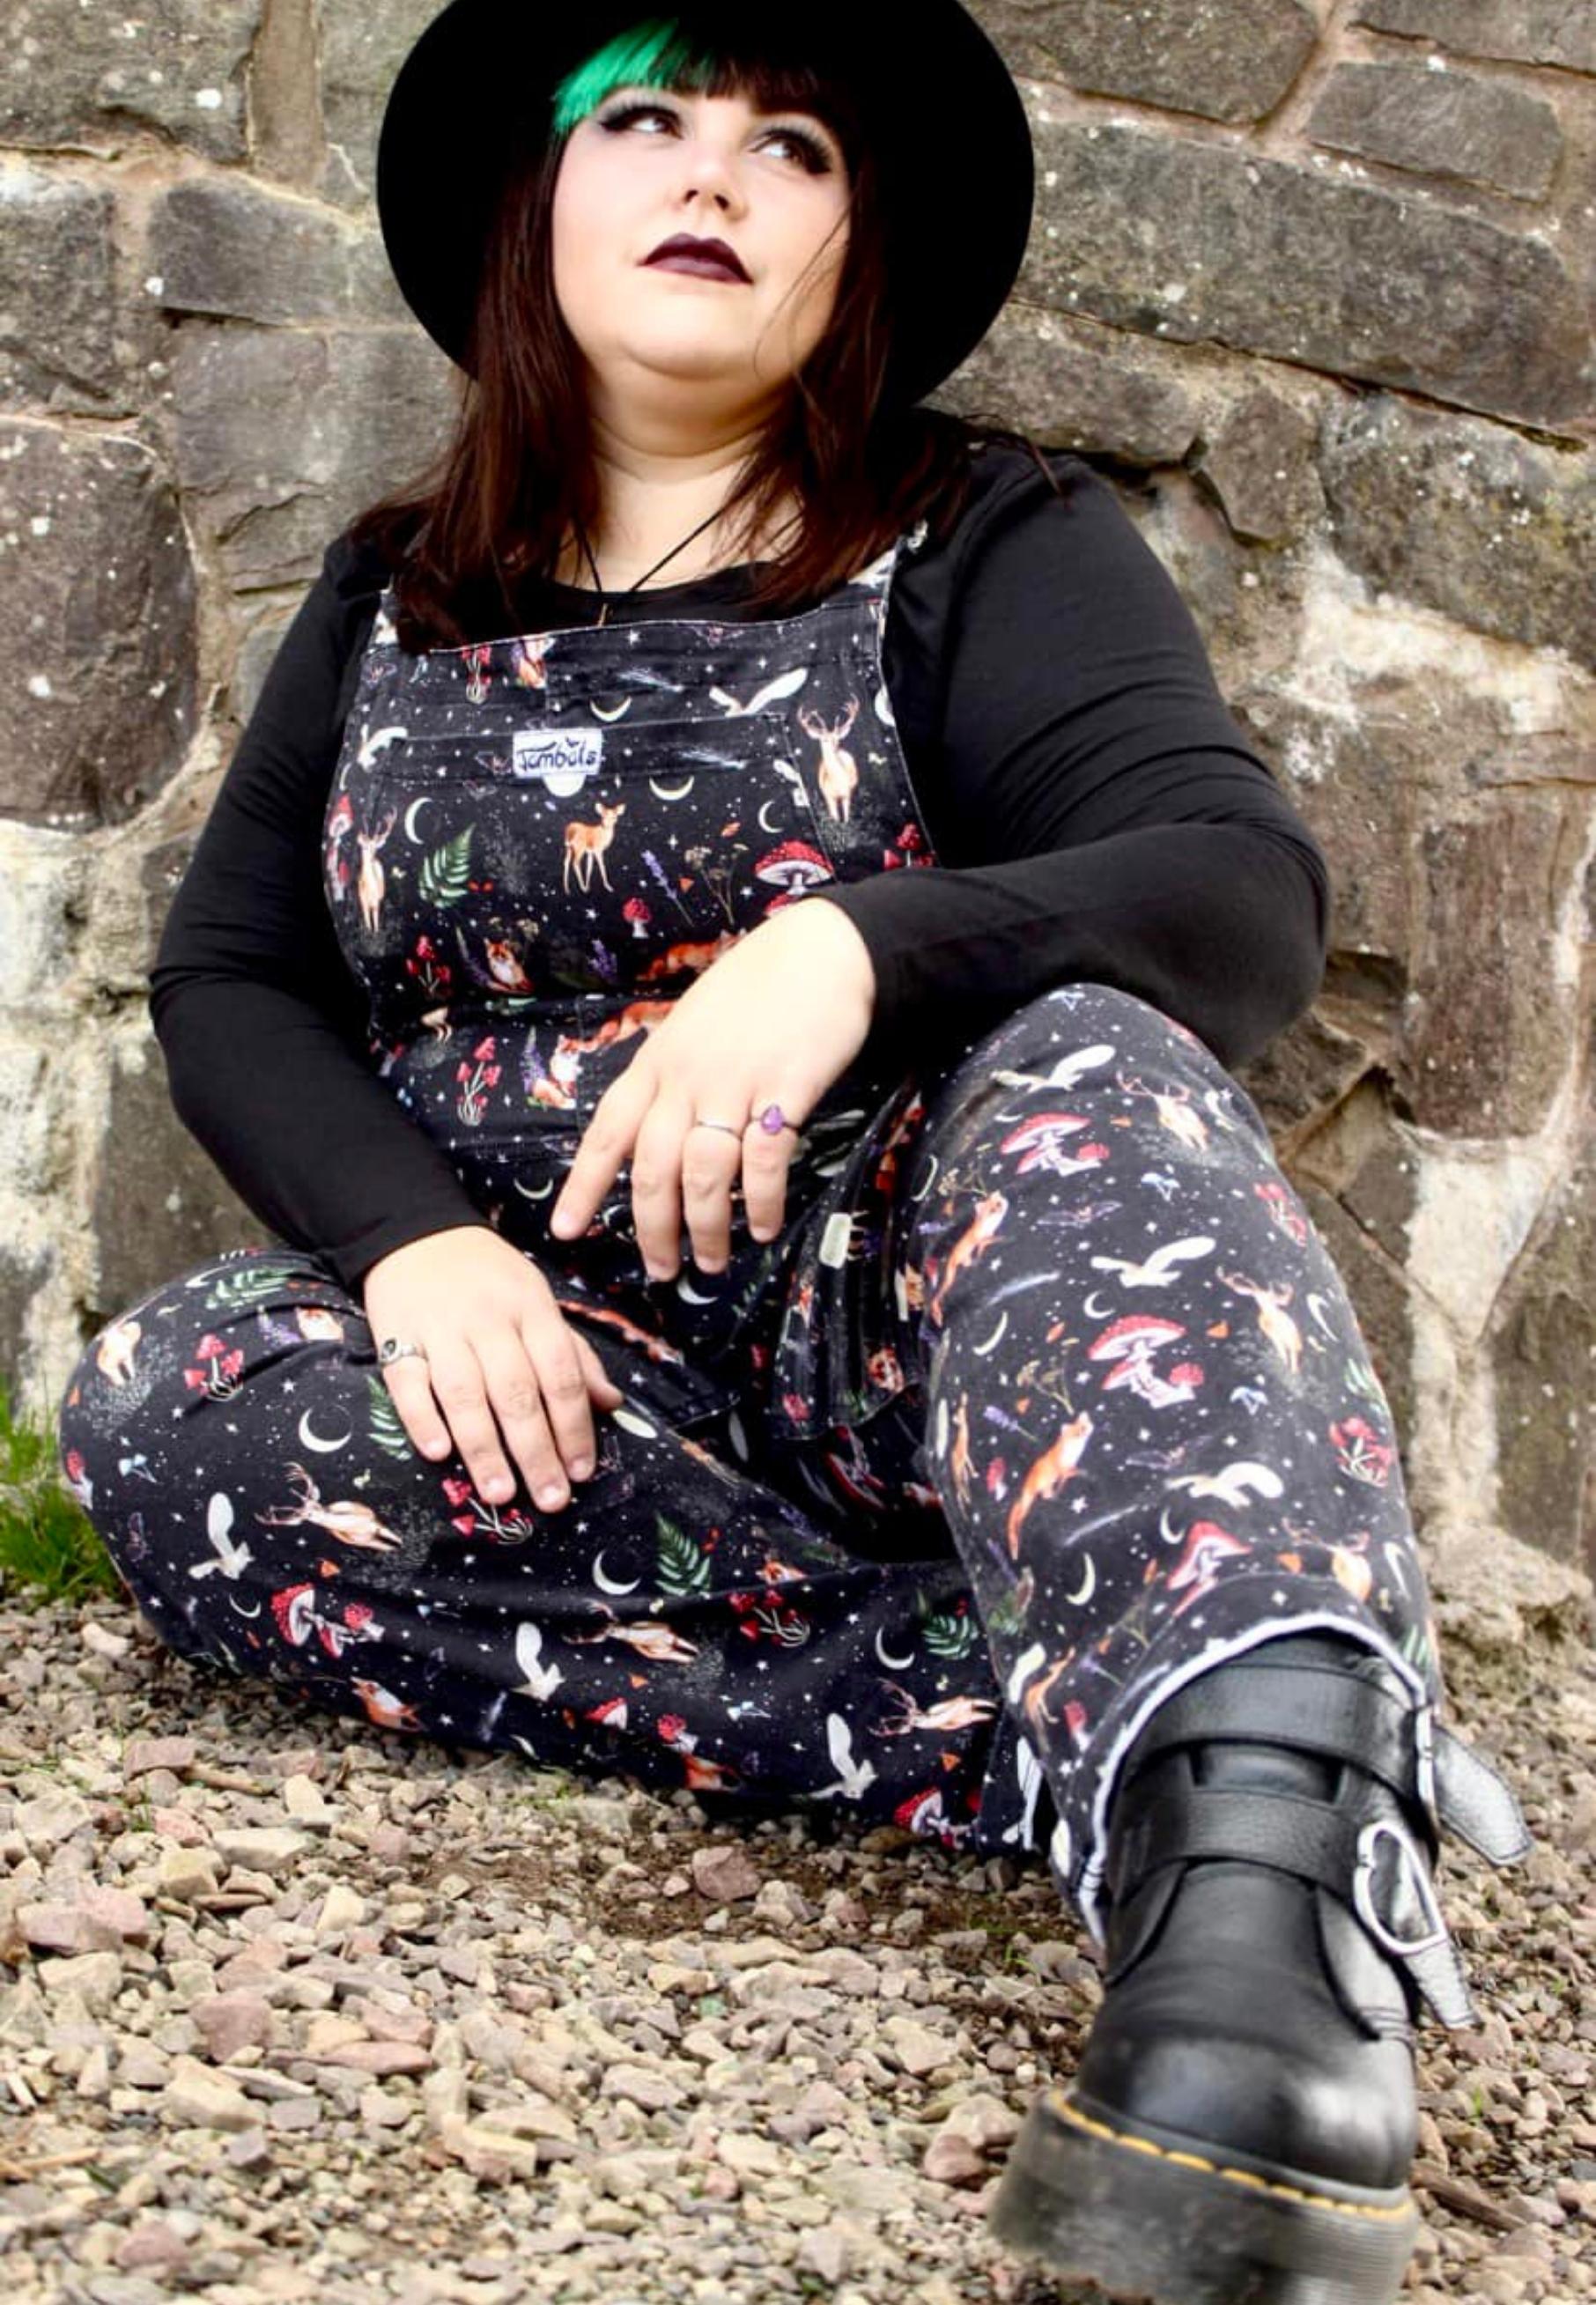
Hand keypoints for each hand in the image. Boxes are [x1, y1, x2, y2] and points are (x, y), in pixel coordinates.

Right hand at [362, 1225, 624, 1512]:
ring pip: (465, 1393)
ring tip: (500, 1492)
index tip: (582, 1471)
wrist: (416, 1232)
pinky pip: (408, 1382)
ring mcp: (440, 1328)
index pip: (560, 1373)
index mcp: (533, 1308)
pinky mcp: (395, 1336)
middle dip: (536, 1450)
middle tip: (550, 1499)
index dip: (574, 1426)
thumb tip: (611, 1404)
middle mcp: (490, 1319)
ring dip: (484, 1447)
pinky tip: (439, 1453)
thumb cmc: (488, 1278)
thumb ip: (572, 1355)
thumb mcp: (538, 1302)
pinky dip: (423, 1418)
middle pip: (517, 1391)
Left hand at [548, 900, 875, 1279]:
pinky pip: (764, 1160)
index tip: (566, 1230)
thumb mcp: (693, 1026)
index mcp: (656, 1063)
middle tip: (660, 1270)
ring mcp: (734, 1084)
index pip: (607, 1132)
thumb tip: (654, 1129)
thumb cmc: (756, 990)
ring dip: (705, 1227)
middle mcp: (686, 1078)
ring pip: (704, 1173)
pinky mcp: (784, 1090)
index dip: (583, 1185)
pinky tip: (765, 1227)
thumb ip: (672, 1075)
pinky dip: (762, 1201)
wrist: (820, 951)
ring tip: (709, 1263)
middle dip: (652, 1228)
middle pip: (653, 1167)